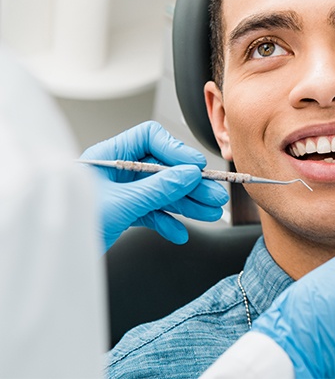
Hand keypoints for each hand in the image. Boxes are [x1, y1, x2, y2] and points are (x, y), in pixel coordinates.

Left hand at [80, 121, 228, 251]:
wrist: (56, 260)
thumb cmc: (71, 226)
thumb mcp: (121, 204)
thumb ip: (157, 188)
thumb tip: (188, 175)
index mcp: (108, 156)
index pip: (150, 139)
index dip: (175, 150)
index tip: (196, 167)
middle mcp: (116, 171)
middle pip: (162, 168)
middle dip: (189, 184)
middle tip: (212, 194)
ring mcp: (121, 192)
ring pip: (161, 192)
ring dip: (186, 203)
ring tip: (208, 212)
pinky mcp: (123, 212)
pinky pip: (152, 212)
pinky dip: (167, 222)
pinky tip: (179, 232)